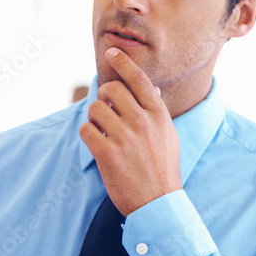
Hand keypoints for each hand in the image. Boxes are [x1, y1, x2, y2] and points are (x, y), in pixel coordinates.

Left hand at [79, 47, 181, 214]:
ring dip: (94, 118)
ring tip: (103, 132)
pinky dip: (87, 134)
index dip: (123, 63)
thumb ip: (157, 111)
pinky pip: (86, 130)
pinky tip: (96, 144)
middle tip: (105, 110)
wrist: (158, 203)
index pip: (139, 79)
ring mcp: (124, 138)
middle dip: (104, 96)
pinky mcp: (107, 154)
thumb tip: (150, 88)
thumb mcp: (168, 136)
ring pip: (95, 109)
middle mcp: (142, 122)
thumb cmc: (163, 169)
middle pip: (111, 89)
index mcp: (159, 115)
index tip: (111, 52)